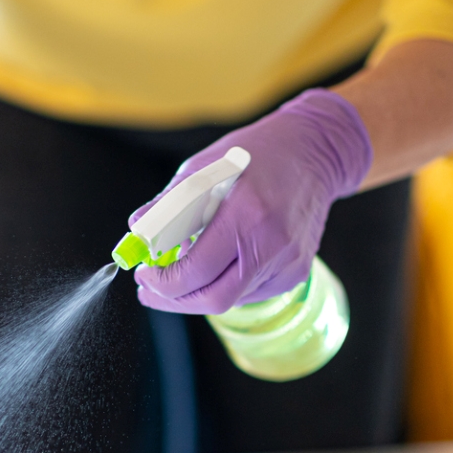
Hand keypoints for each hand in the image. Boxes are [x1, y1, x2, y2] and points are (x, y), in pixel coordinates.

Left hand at [133, 89, 371, 314]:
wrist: (315, 151)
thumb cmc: (253, 155)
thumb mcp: (203, 168)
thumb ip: (168, 205)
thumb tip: (137, 231)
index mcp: (245, 214)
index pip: (195, 271)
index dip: (163, 282)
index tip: (143, 274)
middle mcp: (271, 244)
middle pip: (214, 300)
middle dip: (174, 300)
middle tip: (149, 290)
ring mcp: (288, 262)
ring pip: (231, 298)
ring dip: (198, 290)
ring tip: (183, 265)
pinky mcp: (296, 272)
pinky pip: (250, 291)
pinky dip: (225, 282)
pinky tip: (220, 260)